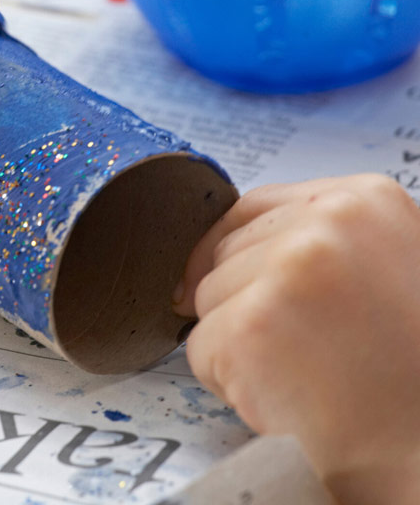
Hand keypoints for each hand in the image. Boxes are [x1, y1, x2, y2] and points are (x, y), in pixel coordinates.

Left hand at [172, 175, 419, 504]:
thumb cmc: (407, 369)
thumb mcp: (383, 266)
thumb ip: (317, 239)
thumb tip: (225, 245)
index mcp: (362, 200)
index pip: (254, 207)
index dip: (235, 251)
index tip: (235, 284)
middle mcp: (326, 224)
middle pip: (225, 251)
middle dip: (241, 302)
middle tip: (299, 348)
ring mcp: (287, 271)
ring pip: (207, 298)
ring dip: (235, 344)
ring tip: (301, 374)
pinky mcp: (251, 326)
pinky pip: (199, 348)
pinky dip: (227, 382)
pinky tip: (284, 398)